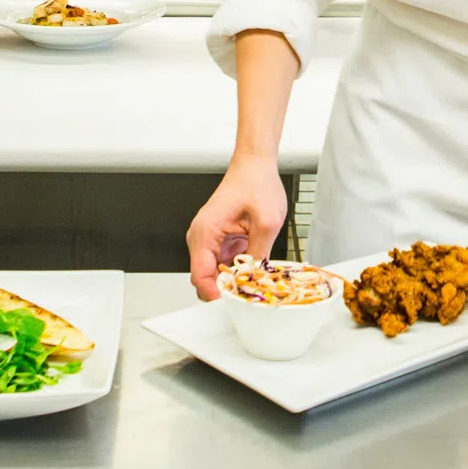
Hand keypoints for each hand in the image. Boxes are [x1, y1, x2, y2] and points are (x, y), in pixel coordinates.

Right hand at [187, 158, 289, 299]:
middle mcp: (201, 237)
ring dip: (233, 280)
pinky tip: (254, 269)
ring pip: (215, 273)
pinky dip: (237, 269)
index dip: (215, 294)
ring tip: (255, 281)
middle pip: (205, 278)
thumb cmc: (256, 184)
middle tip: (249, 294)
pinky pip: (224, 263)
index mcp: (205, 232)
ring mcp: (208, 240)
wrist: (254, 166)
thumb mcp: (267, 221)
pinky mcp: (219, 240)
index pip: (200, 276)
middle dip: (225, 289)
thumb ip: (259, 253)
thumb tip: (255, 278)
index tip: (233, 302)